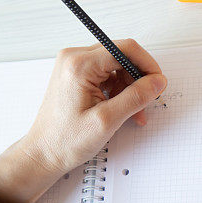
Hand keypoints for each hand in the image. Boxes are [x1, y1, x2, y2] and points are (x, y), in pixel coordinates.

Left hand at [0, 40, 166, 202]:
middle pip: (121, 55)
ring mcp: (73, 66)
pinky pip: (106, 74)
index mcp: (79, 65)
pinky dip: (118, 90)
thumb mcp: (108, 120)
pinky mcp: (75, 75)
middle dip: (138, 79)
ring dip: (129, 87)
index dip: (147, 65)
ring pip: (116, 66)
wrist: (44, 153)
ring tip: (133, 113)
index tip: (158, 83)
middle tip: (146, 102)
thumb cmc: (66, 140)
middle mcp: (74, 59)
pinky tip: (121, 109)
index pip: (125, 49)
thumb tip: (157, 82)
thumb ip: (136, 97)